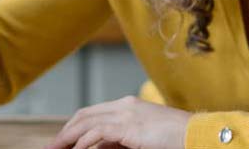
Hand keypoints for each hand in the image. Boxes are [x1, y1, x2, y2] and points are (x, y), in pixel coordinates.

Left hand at [44, 96, 190, 148]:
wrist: (196, 134)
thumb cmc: (175, 138)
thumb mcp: (141, 139)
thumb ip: (119, 141)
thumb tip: (97, 148)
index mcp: (128, 105)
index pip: (93, 112)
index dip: (74, 126)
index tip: (63, 141)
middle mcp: (125, 105)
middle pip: (85, 115)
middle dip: (65, 131)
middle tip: (52, 147)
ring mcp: (127, 114)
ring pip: (87, 123)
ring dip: (68, 137)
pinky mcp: (129, 126)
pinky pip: (98, 133)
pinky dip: (83, 143)